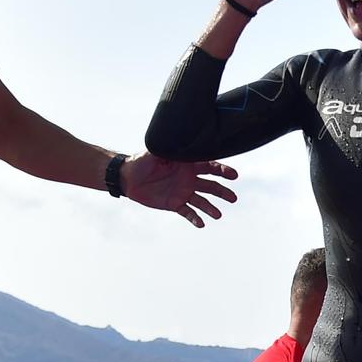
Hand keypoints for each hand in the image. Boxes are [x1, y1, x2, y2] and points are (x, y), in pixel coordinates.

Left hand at [121, 153, 239, 226]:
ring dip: (211, 208)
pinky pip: (188, 213)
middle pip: (211, 186)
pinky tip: (201, 224)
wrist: (128, 178)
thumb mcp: (156, 151)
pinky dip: (195, 219)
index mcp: (188, 165)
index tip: (233, 175)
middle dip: (223, 192)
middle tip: (233, 198)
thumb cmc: (141, 161)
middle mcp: (189, 179)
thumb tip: (180, 137)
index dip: (223, 171)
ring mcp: (183, 192)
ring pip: (202, 201)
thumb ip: (170, 147)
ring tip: (218, 215)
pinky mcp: (175, 204)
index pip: (210, 167)